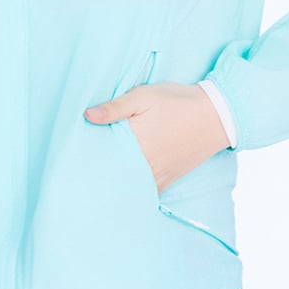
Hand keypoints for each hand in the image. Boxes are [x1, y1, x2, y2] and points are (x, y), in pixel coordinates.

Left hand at [84, 82, 231, 192]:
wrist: (216, 116)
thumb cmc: (177, 102)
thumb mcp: (145, 96)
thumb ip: (116, 107)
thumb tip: (87, 116)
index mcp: (136, 141)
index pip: (103, 154)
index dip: (87, 156)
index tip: (72, 157)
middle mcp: (145, 163)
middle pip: (113, 175)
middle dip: (96, 175)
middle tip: (76, 175)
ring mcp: (157, 175)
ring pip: (127, 187)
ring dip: (113, 186)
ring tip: (94, 184)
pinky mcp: (167, 180)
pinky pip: (144, 193)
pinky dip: (131, 193)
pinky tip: (120, 190)